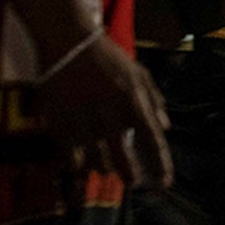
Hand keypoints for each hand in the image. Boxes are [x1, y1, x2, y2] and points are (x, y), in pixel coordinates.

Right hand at [40, 37, 172, 187]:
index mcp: (132, 98)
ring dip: (104, 168)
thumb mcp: (138, 72)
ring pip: (96, 160)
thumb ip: (154, 100)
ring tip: (106, 169)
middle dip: (129, 174)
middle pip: (123, 156)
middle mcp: (109, 111)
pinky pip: (70, 155)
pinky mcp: (59, 121)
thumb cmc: (107, 57)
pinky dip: (77, 164)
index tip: (164, 183)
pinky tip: (81, 165)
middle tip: (132, 182)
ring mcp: (83, 118)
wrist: (67, 40)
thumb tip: (165, 127)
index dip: (160, 164)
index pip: (151, 139)